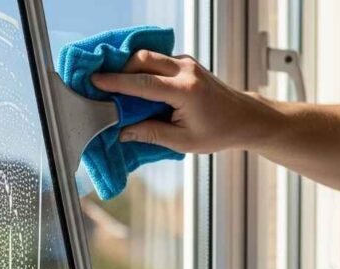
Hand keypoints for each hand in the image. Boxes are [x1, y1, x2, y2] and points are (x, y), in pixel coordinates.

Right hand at [91, 51, 273, 153]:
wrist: (244, 118)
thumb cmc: (217, 132)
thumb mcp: (182, 141)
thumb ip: (150, 134)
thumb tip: (121, 131)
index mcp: (185, 91)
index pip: (143, 82)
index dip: (116, 82)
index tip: (95, 82)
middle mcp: (186, 70)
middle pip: (143, 58)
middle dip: (121, 70)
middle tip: (103, 87)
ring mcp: (187, 63)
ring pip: (150, 56)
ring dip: (131, 68)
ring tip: (116, 87)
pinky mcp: (186, 63)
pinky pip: (158, 60)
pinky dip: (142, 69)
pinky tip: (135, 84)